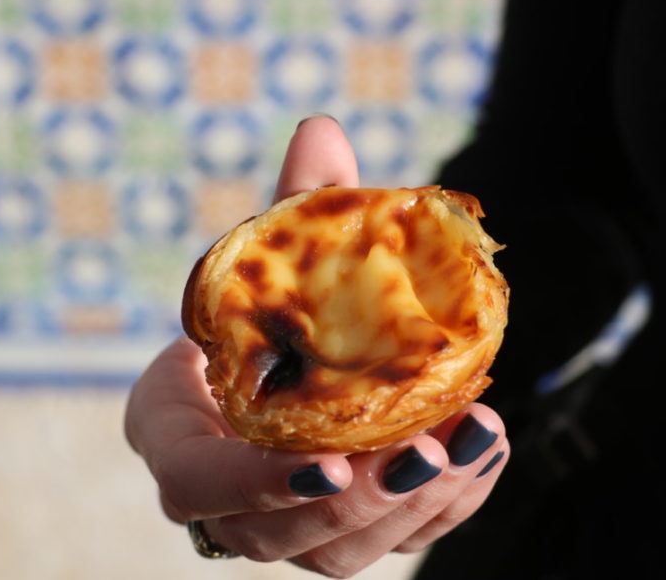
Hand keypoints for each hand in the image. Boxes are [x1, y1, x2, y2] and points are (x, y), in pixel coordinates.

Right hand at [125, 115, 509, 577]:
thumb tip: (322, 127)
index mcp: (181, 441)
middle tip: (428, 448)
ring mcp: (288, 526)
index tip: (329, 459)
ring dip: (415, 505)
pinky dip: (444, 505)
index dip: (256, 484)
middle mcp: (230, 503)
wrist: (261, 372)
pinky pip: (393, 540)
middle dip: (363, 501)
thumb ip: (289, 210)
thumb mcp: (263, 266)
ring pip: (344, 549)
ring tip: (474, 440)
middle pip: (286, 534)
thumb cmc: (252, 317)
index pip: (199, 486)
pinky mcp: (343, 531)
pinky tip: (485, 449)